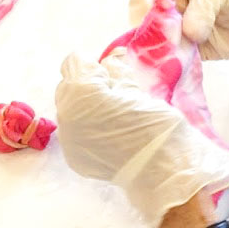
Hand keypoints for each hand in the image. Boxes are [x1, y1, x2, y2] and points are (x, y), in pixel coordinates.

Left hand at [54, 53, 228, 227]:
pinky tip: (109, 136)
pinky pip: (75, 132)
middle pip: (68, 84)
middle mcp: (66, 113)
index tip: (116, 77)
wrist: (162, 169)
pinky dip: (88, 130)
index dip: (98, 67)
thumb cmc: (155, 124)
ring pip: (70, 109)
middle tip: (117, 97)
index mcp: (82, 91)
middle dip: (89, 86)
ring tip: (113, 118)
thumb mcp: (137, 90)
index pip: (77, 62)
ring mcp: (68, 137)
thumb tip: (111, 58)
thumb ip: (118, 72)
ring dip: (86, 108)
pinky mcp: (73, 156)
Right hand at [130, 0, 228, 76]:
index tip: (150, 19)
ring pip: (157, 41)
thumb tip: (189, 31)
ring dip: (160, 52)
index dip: (142, 2)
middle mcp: (172, 4)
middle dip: (149, 33)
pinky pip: (174, 59)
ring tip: (169, 61)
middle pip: (146, 18)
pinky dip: (174, 65)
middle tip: (160, 46)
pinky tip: (178, 70)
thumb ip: (205, 6)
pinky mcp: (191, 52)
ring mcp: (180, 30)